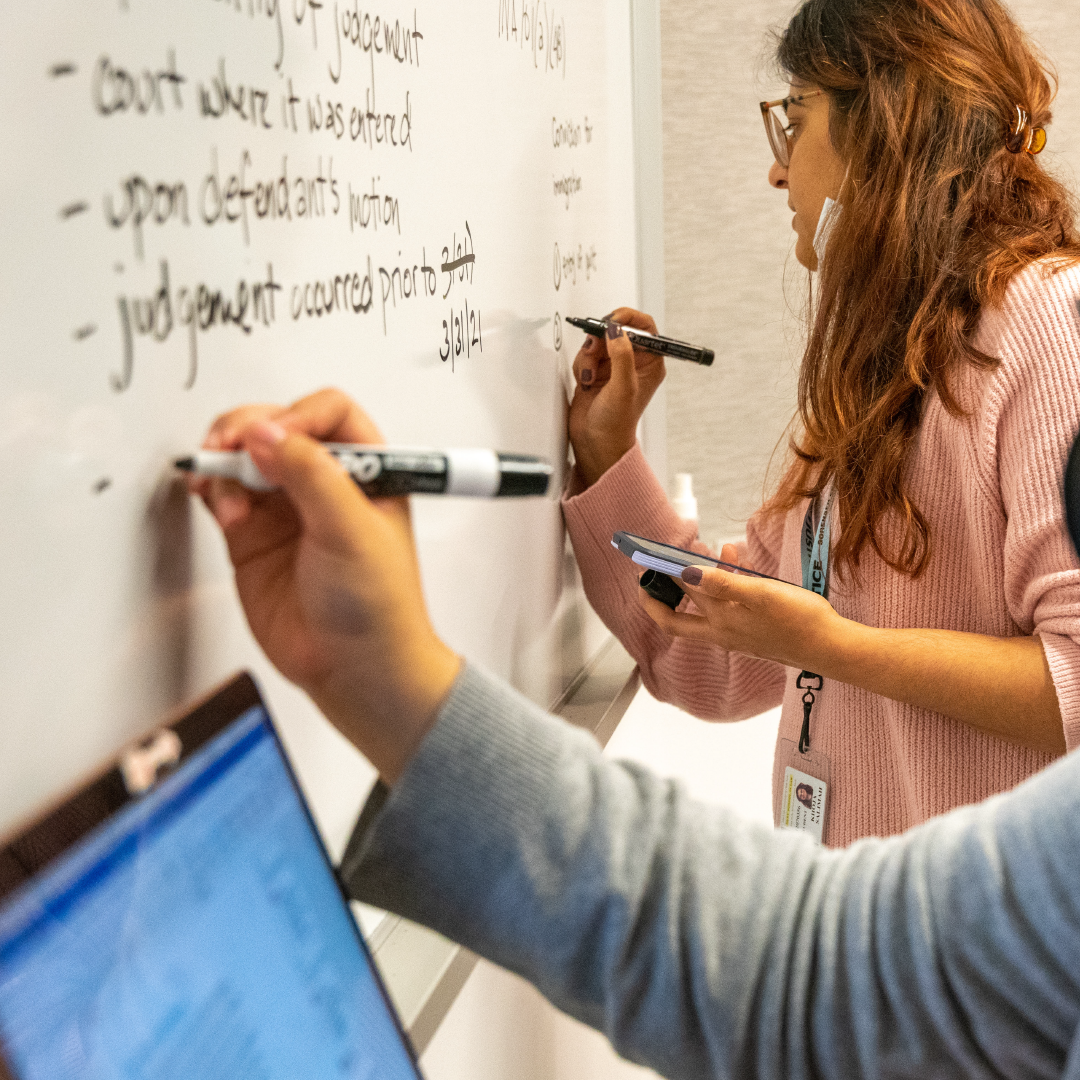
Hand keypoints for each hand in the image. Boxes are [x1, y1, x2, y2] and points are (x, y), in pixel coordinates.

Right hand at [194, 389, 460, 783]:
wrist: (354, 670)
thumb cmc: (378, 606)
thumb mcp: (352, 530)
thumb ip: (311, 475)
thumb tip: (266, 433)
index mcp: (368, 470)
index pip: (329, 414)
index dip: (298, 415)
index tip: (274, 439)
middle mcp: (325, 482)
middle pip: (279, 426)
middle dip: (249, 429)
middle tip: (230, 446)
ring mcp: (286, 507)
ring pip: (245, 456)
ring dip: (225, 457)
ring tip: (218, 477)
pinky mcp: (253, 535)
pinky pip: (223, 493)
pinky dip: (211, 487)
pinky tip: (214, 498)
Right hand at [568, 307, 665, 487]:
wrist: (594, 443)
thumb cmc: (616, 424)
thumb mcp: (623, 388)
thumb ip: (622, 355)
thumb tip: (616, 330)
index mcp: (650, 363)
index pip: (644, 327)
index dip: (627, 319)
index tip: (611, 322)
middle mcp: (633, 362)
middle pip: (615, 330)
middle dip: (600, 341)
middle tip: (594, 351)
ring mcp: (613, 366)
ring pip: (597, 342)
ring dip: (588, 358)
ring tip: (590, 379)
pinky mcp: (596, 371)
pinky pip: (585, 355)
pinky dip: (582, 367)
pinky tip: (586, 384)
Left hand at [637, 544, 843, 672]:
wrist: (832, 648)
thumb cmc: (801, 621)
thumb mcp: (762, 594)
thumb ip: (723, 584)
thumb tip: (685, 572)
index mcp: (720, 623)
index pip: (675, 602)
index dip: (657, 582)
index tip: (644, 562)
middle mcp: (722, 633)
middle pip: (675, 620)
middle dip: (659, 597)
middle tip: (649, 573)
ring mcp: (735, 635)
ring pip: (704, 608)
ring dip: (700, 580)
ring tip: (710, 549)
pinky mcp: (750, 632)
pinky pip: (725, 607)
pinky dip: (724, 586)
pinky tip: (737, 563)